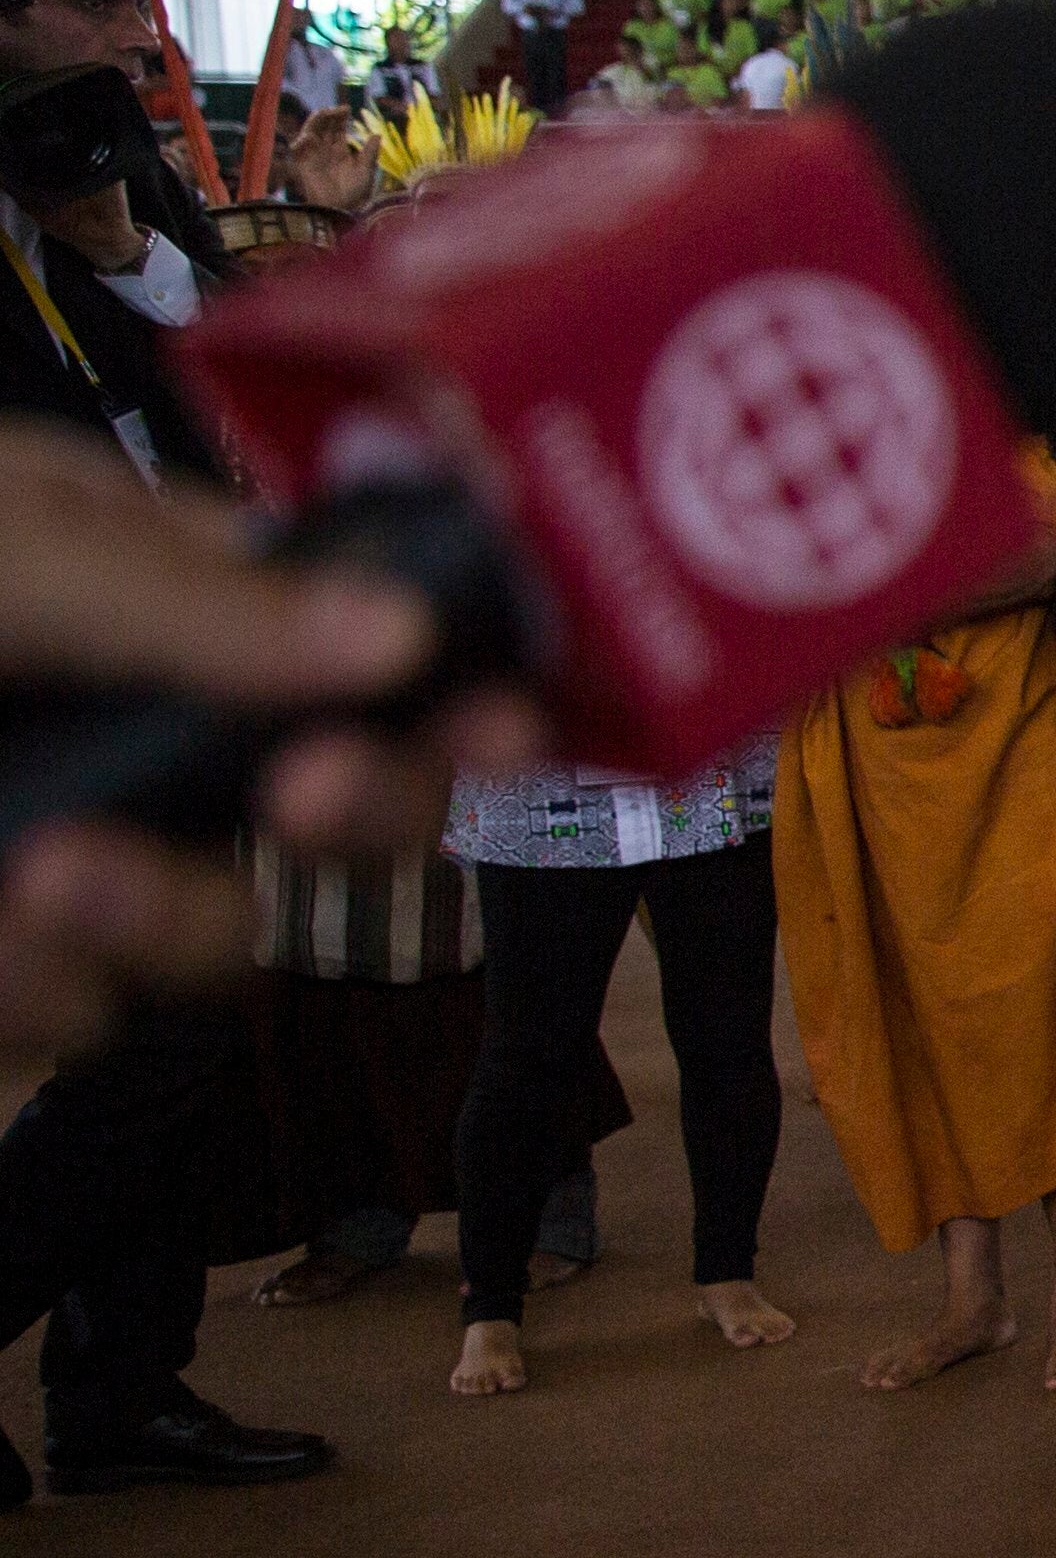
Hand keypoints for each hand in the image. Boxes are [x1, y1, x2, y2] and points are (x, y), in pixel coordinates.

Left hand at [0, 424, 538, 1057]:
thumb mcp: (11, 543)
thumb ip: (183, 596)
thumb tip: (395, 634)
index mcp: (185, 597)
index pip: (385, 651)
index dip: (472, 699)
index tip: (503, 727)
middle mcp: (166, 735)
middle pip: (366, 811)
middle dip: (365, 816)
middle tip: (307, 799)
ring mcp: (99, 851)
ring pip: (235, 940)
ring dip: (163, 921)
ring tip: (43, 884)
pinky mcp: (21, 963)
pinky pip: (93, 1015)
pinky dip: (41, 989)